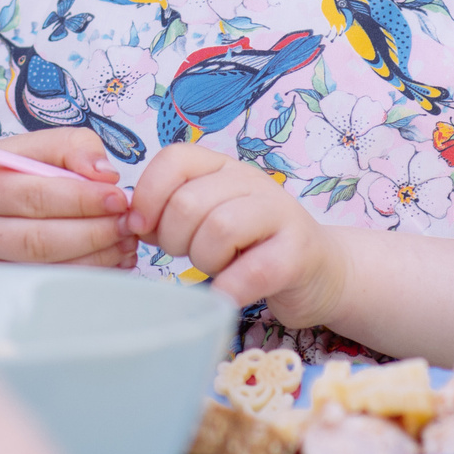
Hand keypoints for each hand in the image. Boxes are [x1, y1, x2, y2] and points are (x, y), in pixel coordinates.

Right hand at [0, 127, 133, 266]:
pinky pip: (41, 287)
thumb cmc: (2, 177)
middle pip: (38, 239)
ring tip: (125, 245)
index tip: (119, 197)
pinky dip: (81, 277)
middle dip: (92, 233)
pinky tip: (108, 264)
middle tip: (127, 226)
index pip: (35, 195)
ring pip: (41, 269)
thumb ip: (69, 146)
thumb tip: (104, 174)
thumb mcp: (27, 148)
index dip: (83, 198)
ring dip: (93, 259)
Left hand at [125, 145, 345, 325]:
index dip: (149, 194)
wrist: (321, 272)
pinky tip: (226, 294)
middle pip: (190, 200)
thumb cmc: (252, 248)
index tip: (142, 227)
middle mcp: (253, 182)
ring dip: (204, 259)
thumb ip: (171, 213)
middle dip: (175, 238)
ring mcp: (280, 214)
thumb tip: (132, 220)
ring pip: (220, 228)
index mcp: (224, 167)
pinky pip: (252, 271)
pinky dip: (229, 288)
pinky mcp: (298, 254)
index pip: (174, 159)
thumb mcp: (207, 221)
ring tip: (214, 268)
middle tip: (186, 255)